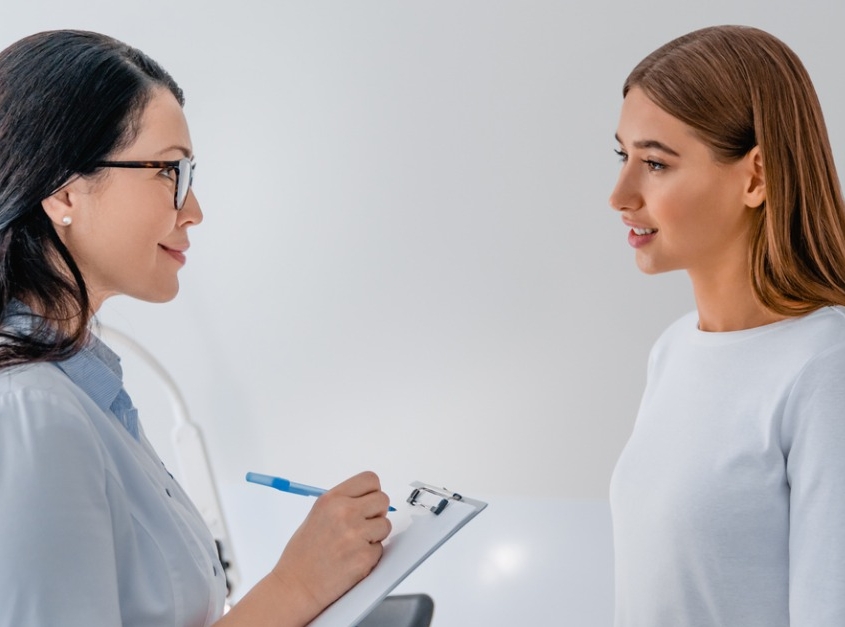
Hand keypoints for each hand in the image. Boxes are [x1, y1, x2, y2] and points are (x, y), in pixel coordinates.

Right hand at [271, 471, 391, 617]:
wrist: (296, 586)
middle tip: (364, 525)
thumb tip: (369, 500)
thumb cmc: (303, 554)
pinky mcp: (364, 557)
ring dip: (375, 535)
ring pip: (385, 525)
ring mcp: (356, 535)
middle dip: (377, 513)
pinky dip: (370, 555)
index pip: (370, 480)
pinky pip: (380, 549)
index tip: (368, 502)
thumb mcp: (318, 515)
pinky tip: (351, 559)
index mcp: (332, 500)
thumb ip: (343, 504)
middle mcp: (345, 513)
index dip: (373, 492)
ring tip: (353, 545)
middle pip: (383, 500)